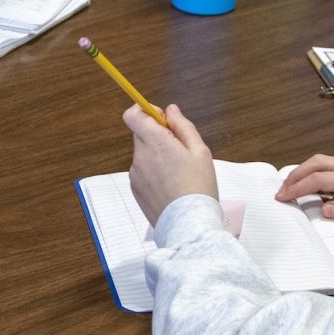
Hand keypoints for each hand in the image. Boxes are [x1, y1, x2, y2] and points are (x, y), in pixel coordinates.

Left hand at [128, 103, 217, 224]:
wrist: (188, 223)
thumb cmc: (198, 187)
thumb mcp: (200, 151)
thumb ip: (183, 126)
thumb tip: (170, 110)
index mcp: (156, 142)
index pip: (133, 115)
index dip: (145, 111)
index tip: (163, 120)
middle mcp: (140, 156)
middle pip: (141, 133)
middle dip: (158, 136)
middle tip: (180, 151)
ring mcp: (135, 173)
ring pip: (143, 154)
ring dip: (157, 156)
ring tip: (179, 173)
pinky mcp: (135, 188)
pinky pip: (143, 171)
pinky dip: (154, 172)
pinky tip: (171, 186)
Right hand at [272, 155, 333, 225]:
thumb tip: (324, 208)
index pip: (318, 179)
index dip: (297, 187)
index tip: (282, 197)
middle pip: (317, 162)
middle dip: (295, 174)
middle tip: (282, 189)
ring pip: (326, 160)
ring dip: (306, 170)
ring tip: (295, 185)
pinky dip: (320, 170)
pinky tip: (320, 182)